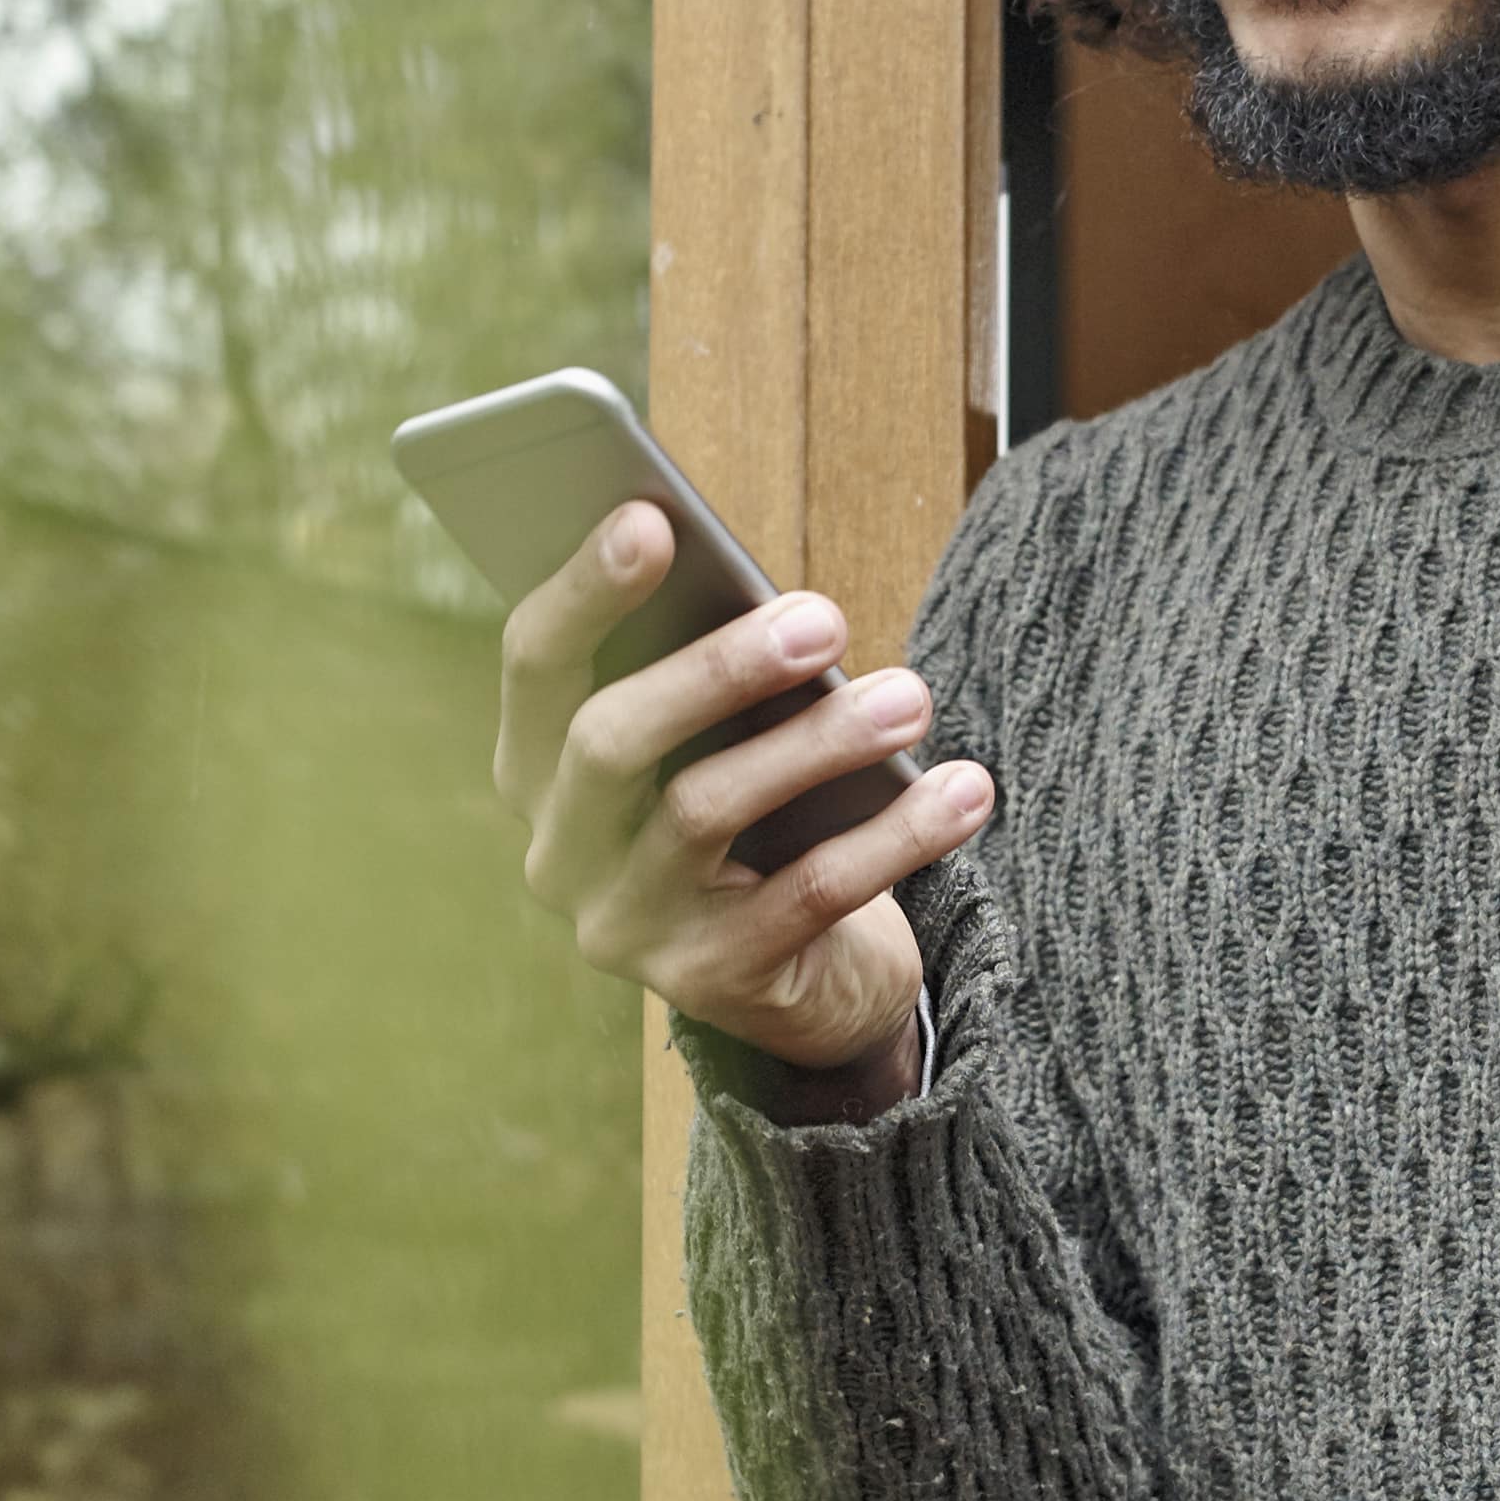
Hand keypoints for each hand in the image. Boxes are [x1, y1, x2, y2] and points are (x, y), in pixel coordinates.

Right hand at [492, 503, 989, 1104]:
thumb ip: (717, 674)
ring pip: (703, 812)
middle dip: (716, 667)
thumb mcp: (728, 739)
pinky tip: (963, 789)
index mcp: (540, 766)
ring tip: (910, 697)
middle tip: (824, 616)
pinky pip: (806, 896)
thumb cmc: (766, 813)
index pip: (536, 665)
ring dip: (818, 744)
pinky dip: (892, 837)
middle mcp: (560, 851)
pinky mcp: (710, 983)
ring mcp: (625, 927)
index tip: (652, 516)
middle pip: (608, 740)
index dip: (585, 589)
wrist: (809, 979)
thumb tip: (772, 599)